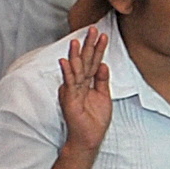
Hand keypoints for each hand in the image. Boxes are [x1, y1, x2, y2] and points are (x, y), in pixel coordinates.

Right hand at [54, 25, 112, 152]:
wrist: (89, 138)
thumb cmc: (94, 120)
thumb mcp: (104, 96)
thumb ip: (102, 80)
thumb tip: (103, 63)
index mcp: (88, 83)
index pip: (93, 62)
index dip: (98, 49)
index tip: (104, 35)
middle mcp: (79, 84)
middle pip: (84, 61)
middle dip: (89, 45)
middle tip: (93, 29)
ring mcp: (72, 91)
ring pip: (76, 69)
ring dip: (76, 55)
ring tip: (76, 41)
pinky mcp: (69, 99)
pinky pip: (69, 83)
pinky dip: (67, 72)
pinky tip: (66, 61)